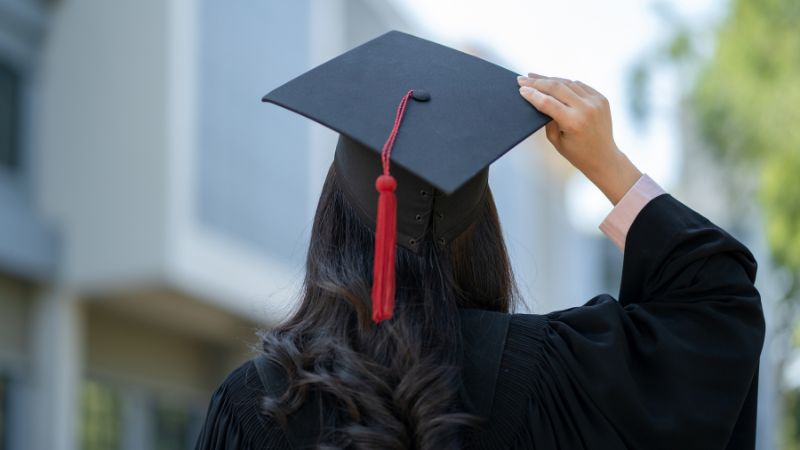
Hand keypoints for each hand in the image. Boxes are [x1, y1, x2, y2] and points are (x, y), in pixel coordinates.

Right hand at [518, 73, 641, 204]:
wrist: (604, 157)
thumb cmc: (578, 153)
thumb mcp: (556, 141)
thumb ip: (547, 120)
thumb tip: (539, 100)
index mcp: (573, 122)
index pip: (547, 102)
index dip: (532, 94)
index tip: (521, 89)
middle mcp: (586, 109)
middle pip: (557, 87)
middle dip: (537, 82)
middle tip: (523, 79)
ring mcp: (596, 101)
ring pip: (568, 83)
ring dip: (550, 79)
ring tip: (535, 78)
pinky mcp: (601, 98)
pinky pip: (580, 85)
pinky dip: (566, 83)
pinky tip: (555, 82)